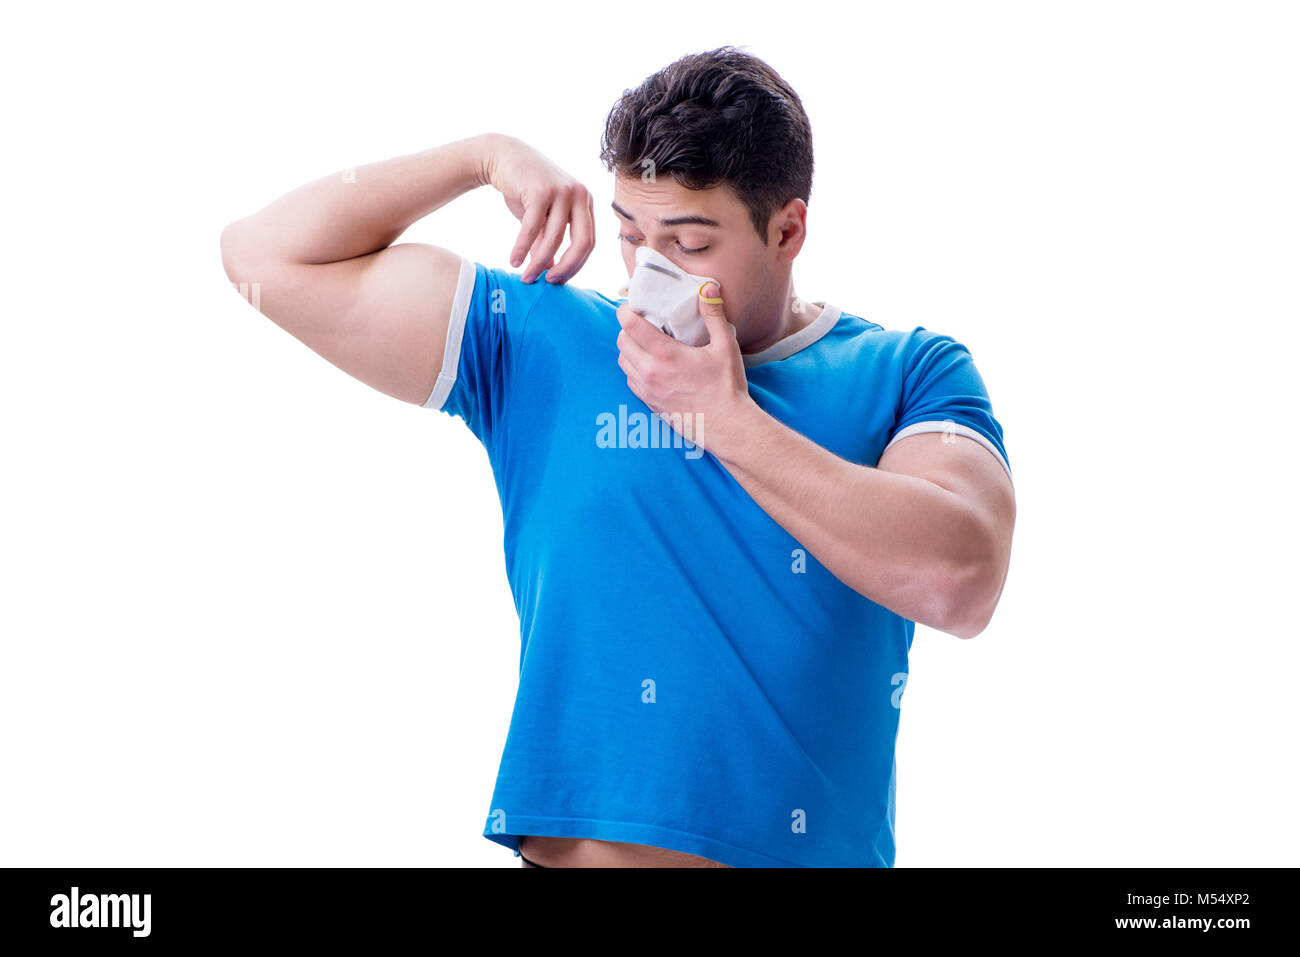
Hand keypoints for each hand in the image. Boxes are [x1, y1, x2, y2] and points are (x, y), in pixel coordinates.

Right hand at [479, 134, 594, 283]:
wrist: (502, 156)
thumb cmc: (524, 188)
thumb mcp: (541, 217)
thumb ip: (548, 241)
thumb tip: (550, 271)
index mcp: (586, 202)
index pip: (589, 242)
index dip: (575, 265)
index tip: (557, 280)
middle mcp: (580, 195)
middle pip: (583, 243)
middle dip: (567, 268)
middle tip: (548, 283)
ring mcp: (563, 191)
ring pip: (555, 239)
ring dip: (539, 262)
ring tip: (525, 276)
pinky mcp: (541, 190)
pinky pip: (533, 228)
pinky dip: (522, 248)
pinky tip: (514, 261)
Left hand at [615, 282, 754, 456]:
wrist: (726, 426)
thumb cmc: (727, 387)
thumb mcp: (726, 347)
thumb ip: (713, 315)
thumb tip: (707, 288)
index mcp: (666, 355)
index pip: (629, 324)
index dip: (626, 310)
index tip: (634, 305)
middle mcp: (650, 372)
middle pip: (621, 341)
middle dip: (627, 328)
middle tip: (642, 322)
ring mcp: (647, 390)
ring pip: (622, 361)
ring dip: (629, 348)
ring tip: (645, 342)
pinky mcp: (649, 403)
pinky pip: (630, 380)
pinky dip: (634, 368)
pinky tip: (650, 364)